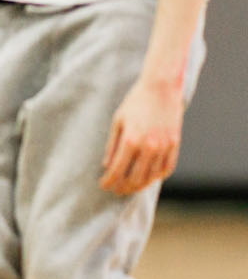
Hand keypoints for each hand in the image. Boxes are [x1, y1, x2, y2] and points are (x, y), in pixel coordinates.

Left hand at [100, 77, 184, 194]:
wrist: (161, 88)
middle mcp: (149, 146)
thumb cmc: (135, 103)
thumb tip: (106, 166)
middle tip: (115, 190)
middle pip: (135, 178)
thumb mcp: (117, 122)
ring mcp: (164, 146)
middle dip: (123, 187)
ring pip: (152, 176)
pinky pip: (167, 168)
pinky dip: (157, 176)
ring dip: (139, 185)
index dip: (109, 181)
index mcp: (131, 140)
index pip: (117, 170)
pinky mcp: (175, 144)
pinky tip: (149, 178)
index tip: (103, 185)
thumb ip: (112, 146)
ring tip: (130, 187)